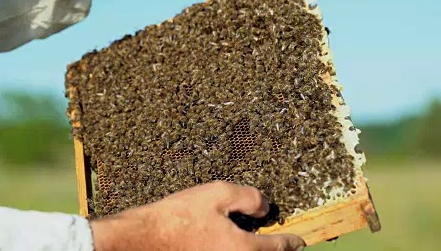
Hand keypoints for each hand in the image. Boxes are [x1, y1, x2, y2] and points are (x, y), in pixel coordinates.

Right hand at [90, 181, 305, 250]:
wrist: (141, 240)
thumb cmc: (178, 217)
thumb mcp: (217, 194)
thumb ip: (248, 197)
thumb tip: (265, 206)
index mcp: (243, 250)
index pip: (277, 248)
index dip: (291, 242)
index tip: (299, 241)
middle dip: (273, 250)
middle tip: (280, 242)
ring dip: (253, 250)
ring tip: (254, 239)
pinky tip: (227, 238)